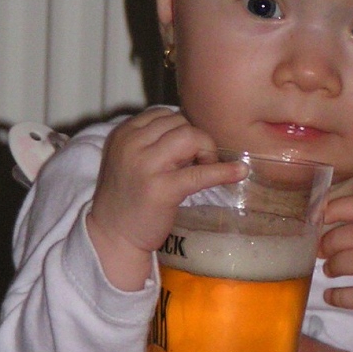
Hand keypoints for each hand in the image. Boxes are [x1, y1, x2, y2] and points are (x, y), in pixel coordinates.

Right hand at [87, 108, 245, 289]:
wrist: (112, 237)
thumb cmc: (126, 199)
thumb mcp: (130, 160)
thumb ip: (153, 142)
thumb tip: (195, 132)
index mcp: (124, 134)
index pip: (163, 113)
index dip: (181, 128)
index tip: (187, 149)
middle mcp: (131, 144)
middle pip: (180, 122)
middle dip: (196, 139)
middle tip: (197, 161)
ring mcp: (145, 165)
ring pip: (191, 136)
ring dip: (205, 150)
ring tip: (204, 167)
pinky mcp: (162, 189)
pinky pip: (200, 173)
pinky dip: (223, 171)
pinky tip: (240, 172)